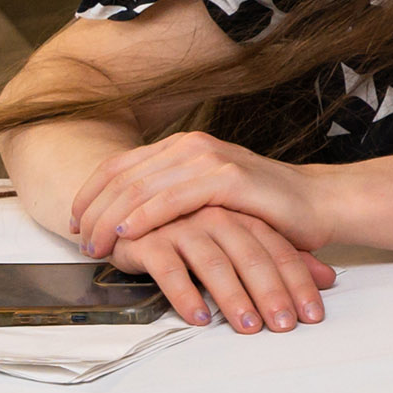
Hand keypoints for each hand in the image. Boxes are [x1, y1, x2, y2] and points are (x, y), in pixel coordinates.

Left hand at [72, 129, 336, 259]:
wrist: (319, 204)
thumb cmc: (266, 209)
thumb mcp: (209, 198)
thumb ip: (173, 197)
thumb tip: (126, 222)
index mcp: (183, 145)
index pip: (117, 165)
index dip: (87, 195)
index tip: (74, 225)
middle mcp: (192, 145)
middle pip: (121, 177)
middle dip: (92, 214)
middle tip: (80, 245)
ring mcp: (209, 159)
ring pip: (139, 188)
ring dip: (109, 221)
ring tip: (97, 248)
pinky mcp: (227, 178)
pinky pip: (171, 199)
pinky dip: (143, 218)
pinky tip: (127, 235)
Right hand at [108, 208, 334, 333]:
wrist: (135, 208)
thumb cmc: (194, 231)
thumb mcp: (242, 242)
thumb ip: (282, 258)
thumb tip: (328, 279)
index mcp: (244, 218)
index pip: (280, 252)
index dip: (298, 284)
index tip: (312, 315)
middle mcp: (217, 218)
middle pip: (252, 258)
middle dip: (272, 294)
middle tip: (284, 325)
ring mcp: (184, 226)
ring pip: (214, 264)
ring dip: (233, 298)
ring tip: (248, 327)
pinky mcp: (149, 239)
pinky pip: (169, 269)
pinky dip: (185, 294)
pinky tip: (199, 318)